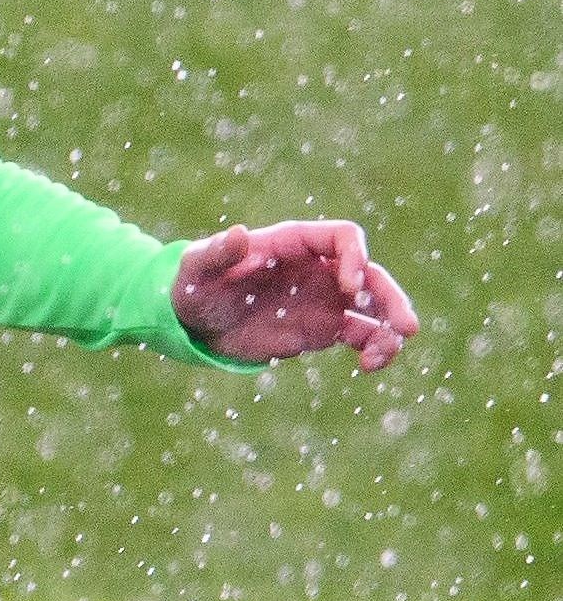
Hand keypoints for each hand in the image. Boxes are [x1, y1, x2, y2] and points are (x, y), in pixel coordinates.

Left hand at [174, 219, 417, 371]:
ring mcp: (324, 299)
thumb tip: (239, 234)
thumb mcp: (198, 268)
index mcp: (294, 244)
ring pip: (374, 307)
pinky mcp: (322, 328)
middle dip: (390, 296)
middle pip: (369, 274)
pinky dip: (374, 348)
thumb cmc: (194, 285)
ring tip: (389, 351)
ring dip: (391, 325)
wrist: (194, 322)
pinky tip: (370, 366)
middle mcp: (318, 268)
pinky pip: (362, 335)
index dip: (355, 257)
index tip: (350, 287)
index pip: (342, 238)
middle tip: (405, 326)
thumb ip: (218, 253)